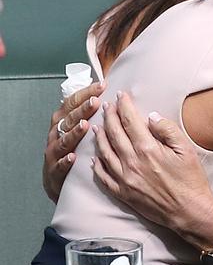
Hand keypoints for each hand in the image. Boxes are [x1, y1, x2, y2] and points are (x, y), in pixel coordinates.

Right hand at [43, 81, 104, 201]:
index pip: (72, 102)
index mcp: (63, 120)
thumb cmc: (72, 147)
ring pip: (63, 140)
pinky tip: (73, 157)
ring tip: (85, 125)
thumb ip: (89, 110)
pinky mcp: (53, 171)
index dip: (86, 93)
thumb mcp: (78, 126)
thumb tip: (107, 89)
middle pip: (69, 118)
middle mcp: (56, 134)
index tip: (102, 85)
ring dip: (74, 132)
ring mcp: (54, 152)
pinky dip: (65, 161)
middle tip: (95, 102)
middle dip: (82, 109)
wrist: (57, 179)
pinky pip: (59, 165)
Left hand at [92, 92, 212, 248]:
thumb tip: (151, 117)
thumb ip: (167, 129)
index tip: (120, 95)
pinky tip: (95, 157)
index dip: (124, 106)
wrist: (188, 210)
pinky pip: (103, 176)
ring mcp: (124, 179)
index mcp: (148, 148)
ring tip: (97, 126)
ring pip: (105, 152)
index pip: (130, 121)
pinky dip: (97, 165)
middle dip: (109, 116)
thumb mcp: (186, 149)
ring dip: (99, 137)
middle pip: (114, 133)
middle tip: (106, 106)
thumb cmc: (190, 179)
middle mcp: (131, 162)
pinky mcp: (123, 193)